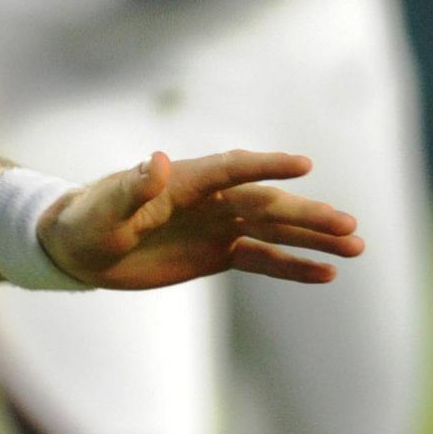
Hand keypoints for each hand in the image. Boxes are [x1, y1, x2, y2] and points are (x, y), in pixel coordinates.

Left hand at [39, 150, 363, 289]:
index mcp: (183, 180)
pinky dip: (293, 266)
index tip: (304, 165)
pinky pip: (263, 259)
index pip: (232, 168)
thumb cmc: (84, 222)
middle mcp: (208, 199)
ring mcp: (217, 226)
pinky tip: (326, 273)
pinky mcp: (218, 253)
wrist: (77, 249)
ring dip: (313, 238)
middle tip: (349, 225)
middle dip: (307, 214)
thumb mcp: (102, 210)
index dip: (266, 166)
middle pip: (266, 204)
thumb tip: (157, 160)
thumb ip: (132, 188)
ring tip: (355, 246)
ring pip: (274, 230)